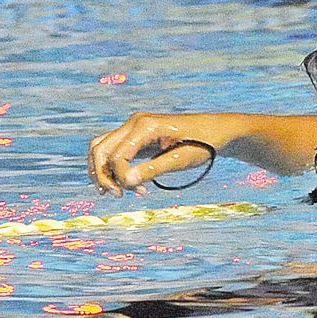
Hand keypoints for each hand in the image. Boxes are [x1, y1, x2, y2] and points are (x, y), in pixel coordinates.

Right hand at [88, 113, 219, 195]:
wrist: (216, 130)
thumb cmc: (203, 143)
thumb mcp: (181, 160)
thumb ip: (153, 170)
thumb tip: (126, 182)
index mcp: (146, 126)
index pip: (118, 154)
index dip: (121, 177)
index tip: (139, 192)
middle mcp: (135, 122)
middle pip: (100, 148)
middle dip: (102, 174)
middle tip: (118, 195)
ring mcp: (134, 126)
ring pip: (101, 147)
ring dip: (102, 170)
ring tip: (115, 192)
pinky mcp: (136, 134)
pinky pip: (113, 149)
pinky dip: (110, 166)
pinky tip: (122, 184)